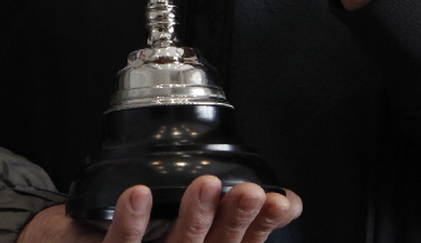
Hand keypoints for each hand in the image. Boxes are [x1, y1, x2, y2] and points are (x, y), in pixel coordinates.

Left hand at [17, 177, 301, 241]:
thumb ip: (236, 219)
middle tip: (250, 190)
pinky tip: (139, 193)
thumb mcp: (198, 228)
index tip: (280, 199)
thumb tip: (288, 201)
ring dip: (194, 215)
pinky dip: (132, 221)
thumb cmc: (142, 237)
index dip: (263, 224)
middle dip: (235, 219)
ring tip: (207, 184)